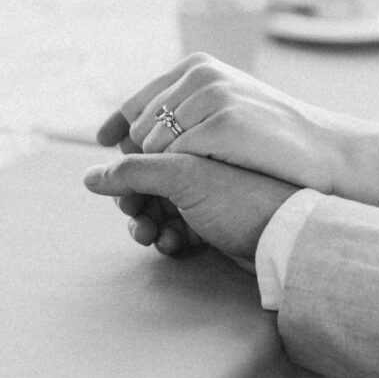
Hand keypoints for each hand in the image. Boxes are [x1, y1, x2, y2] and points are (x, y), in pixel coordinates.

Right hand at [83, 152, 297, 263]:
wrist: (289, 236)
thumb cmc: (241, 198)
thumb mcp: (182, 177)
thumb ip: (133, 172)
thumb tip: (89, 177)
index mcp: (193, 133)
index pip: (141, 141)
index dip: (122, 165)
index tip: (116, 189)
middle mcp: (199, 156)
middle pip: (146, 175)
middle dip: (132, 198)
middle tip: (133, 215)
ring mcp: (207, 188)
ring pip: (157, 203)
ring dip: (146, 220)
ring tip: (148, 235)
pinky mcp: (214, 217)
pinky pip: (176, 225)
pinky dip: (168, 234)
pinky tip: (172, 244)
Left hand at [96, 52, 339, 194]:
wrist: (327, 151)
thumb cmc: (278, 137)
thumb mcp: (231, 105)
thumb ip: (189, 106)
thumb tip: (135, 125)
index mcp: (199, 66)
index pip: (138, 100)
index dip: (117, 124)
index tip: (103, 142)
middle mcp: (202, 75)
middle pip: (140, 125)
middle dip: (139, 155)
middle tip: (153, 178)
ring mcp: (213, 98)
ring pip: (153, 143)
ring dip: (158, 168)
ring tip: (180, 185)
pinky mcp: (223, 124)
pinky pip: (175, 156)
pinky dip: (180, 172)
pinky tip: (200, 181)